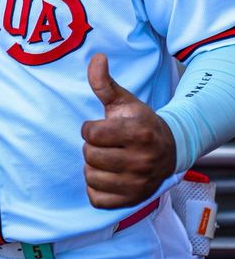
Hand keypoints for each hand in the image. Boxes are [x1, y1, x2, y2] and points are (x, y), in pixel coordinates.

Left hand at [81, 53, 175, 208]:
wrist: (169, 150)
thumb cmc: (140, 123)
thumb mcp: (124, 100)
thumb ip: (104, 82)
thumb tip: (96, 57)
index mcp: (138, 133)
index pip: (90, 134)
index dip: (89, 128)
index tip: (101, 127)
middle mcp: (142, 160)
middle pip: (89, 155)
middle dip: (92, 147)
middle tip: (107, 144)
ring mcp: (138, 184)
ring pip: (90, 177)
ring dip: (93, 167)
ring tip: (108, 159)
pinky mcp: (132, 201)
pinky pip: (96, 198)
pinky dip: (96, 188)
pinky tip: (108, 176)